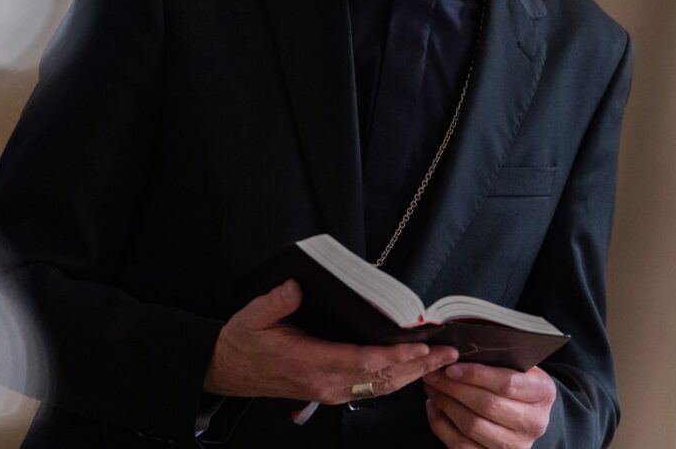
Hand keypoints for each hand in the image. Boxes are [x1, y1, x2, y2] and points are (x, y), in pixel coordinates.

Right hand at [202, 280, 458, 403]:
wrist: (225, 371)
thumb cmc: (243, 343)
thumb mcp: (253, 316)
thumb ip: (278, 301)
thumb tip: (298, 284)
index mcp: (311, 364)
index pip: (364, 363)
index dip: (396, 357)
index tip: (422, 347)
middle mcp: (326, 383)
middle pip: (382, 379)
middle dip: (419, 367)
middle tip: (450, 353)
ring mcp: (329, 390)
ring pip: (380, 387)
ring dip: (414, 375)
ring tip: (442, 361)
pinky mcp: (331, 390)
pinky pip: (371, 388)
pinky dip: (397, 379)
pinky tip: (415, 370)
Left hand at [422, 362, 555, 448]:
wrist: (528, 414)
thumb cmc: (519, 382)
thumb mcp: (521, 366)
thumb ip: (501, 358)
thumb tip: (461, 350)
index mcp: (543, 393)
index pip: (508, 384)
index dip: (477, 375)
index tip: (452, 367)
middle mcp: (533, 423)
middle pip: (487, 406)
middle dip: (455, 388)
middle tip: (435, 374)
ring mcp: (515, 445)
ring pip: (472, 426)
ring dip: (446, 405)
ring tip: (434, 388)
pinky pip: (461, 445)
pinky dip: (441, 425)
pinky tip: (434, 407)